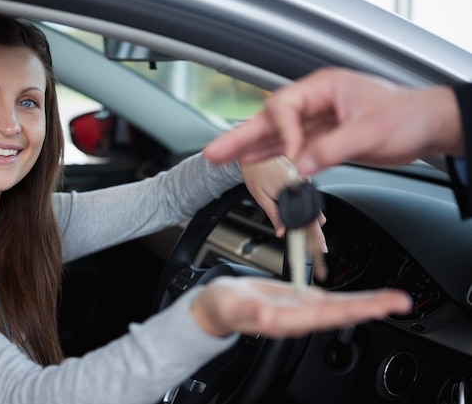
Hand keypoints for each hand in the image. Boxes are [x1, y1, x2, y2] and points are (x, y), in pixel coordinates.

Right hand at [191, 276, 410, 337]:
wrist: (216, 307)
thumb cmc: (221, 306)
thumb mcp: (229, 304)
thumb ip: (248, 312)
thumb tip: (267, 318)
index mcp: (288, 319)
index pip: (329, 315)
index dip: (357, 309)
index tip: (382, 306)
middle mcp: (299, 317)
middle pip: (342, 313)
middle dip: (373, 307)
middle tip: (402, 301)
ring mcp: (301, 310)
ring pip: (340, 308)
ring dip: (367, 304)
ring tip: (392, 300)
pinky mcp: (298, 301)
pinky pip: (330, 302)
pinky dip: (350, 299)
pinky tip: (363, 299)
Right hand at [204, 68, 463, 175]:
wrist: (428, 128)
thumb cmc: (408, 115)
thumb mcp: (368, 132)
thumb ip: (329, 150)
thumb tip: (300, 166)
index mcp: (324, 88)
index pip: (286, 107)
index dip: (283, 132)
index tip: (292, 154)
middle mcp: (316, 103)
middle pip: (270, 119)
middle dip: (241, 136)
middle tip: (215, 151)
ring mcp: (318, 123)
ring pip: (276, 136)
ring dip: (250, 148)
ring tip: (222, 157)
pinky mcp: (323, 140)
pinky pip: (291, 149)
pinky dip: (272, 156)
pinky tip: (253, 160)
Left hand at [239, 156, 326, 249]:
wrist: (256, 154)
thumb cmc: (256, 172)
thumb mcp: (261, 197)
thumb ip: (274, 215)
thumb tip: (282, 232)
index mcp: (292, 188)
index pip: (308, 217)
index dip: (314, 235)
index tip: (319, 248)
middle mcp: (303, 182)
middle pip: (316, 213)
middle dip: (317, 231)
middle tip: (319, 247)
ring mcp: (305, 180)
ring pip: (315, 206)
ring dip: (313, 220)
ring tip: (314, 238)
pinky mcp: (304, 179)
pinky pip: (310, 198)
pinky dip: (309, 209)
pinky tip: (308, 220)